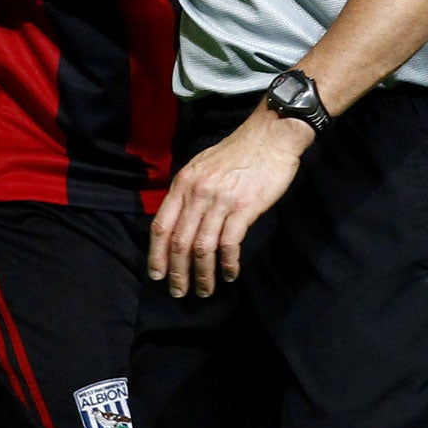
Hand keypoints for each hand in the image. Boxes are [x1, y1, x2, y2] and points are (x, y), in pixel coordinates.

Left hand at [148, 104, 313, 297]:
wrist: (270, 135)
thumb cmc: (238, 152)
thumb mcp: (202, 166)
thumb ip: (190, 192)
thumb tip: (181, 221)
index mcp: (183, 183)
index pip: (161, 226)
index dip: (157, 255)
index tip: (157, 275)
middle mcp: (197, 193)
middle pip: (179, 241)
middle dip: (177, 272)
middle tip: (179, 292)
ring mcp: (220, 201)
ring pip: (202, 248)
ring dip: (203, 274)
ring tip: (205, 290)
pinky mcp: (244, 208)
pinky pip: (229, 244)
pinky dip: (228, 264)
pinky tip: (230, 275)